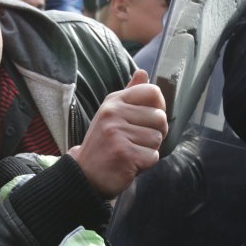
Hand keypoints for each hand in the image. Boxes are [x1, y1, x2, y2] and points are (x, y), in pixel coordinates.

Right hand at [66, 69, 165, 196]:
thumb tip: (143, 72)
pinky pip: (153, 156)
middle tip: (136, 141)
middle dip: (155, 133)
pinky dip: (145, 164)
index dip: (159, 107)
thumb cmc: (104, 143)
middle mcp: (114, 113)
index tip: (148, 119)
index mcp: (114, 101)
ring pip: (157, 138)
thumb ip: (130, 94)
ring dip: (148, 150)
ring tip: (130, 152)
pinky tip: (129, 164)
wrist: (85, 173)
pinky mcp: (124, 153)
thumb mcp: (112, 113)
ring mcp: (117, 133)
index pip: (152, 92)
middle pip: (160, 117)